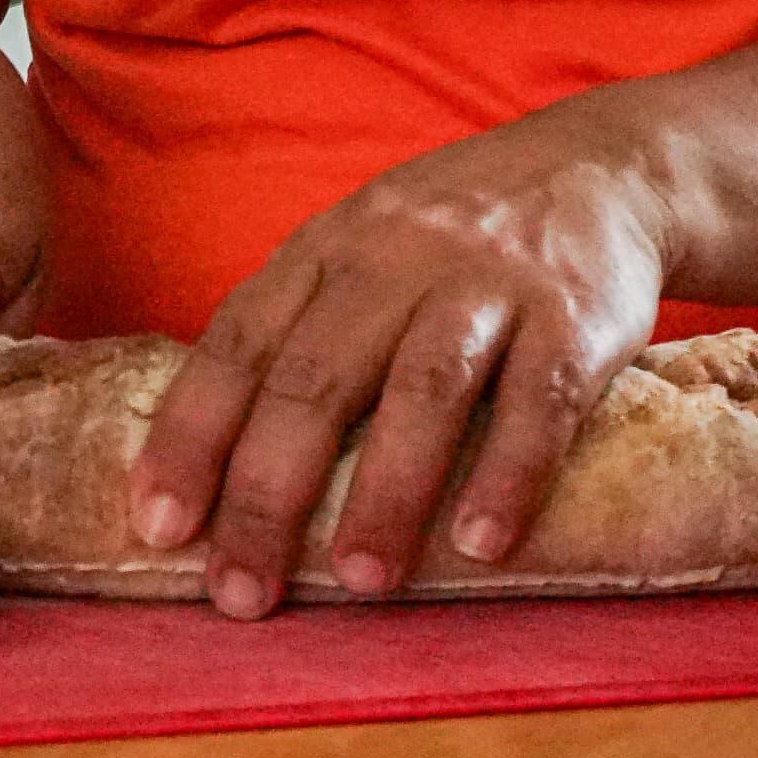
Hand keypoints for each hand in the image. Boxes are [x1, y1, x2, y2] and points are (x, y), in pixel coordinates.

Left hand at [127, 117, 665, 617]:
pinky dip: (508, 474)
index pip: (238, 343)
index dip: (191, 434)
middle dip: (268, 491)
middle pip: (315, 377)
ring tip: (358, 580)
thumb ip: (294, 329)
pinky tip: (480, 543)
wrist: (599, 164)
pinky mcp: (575, 314)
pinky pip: (539, 400)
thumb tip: (205, 460)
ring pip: (423, 388)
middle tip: (242, 592)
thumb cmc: (451, 236)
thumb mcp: (357, 248)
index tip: (158, 525)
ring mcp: (487, 283)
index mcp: (325, 249)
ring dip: (386, 491)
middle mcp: (396, 259)